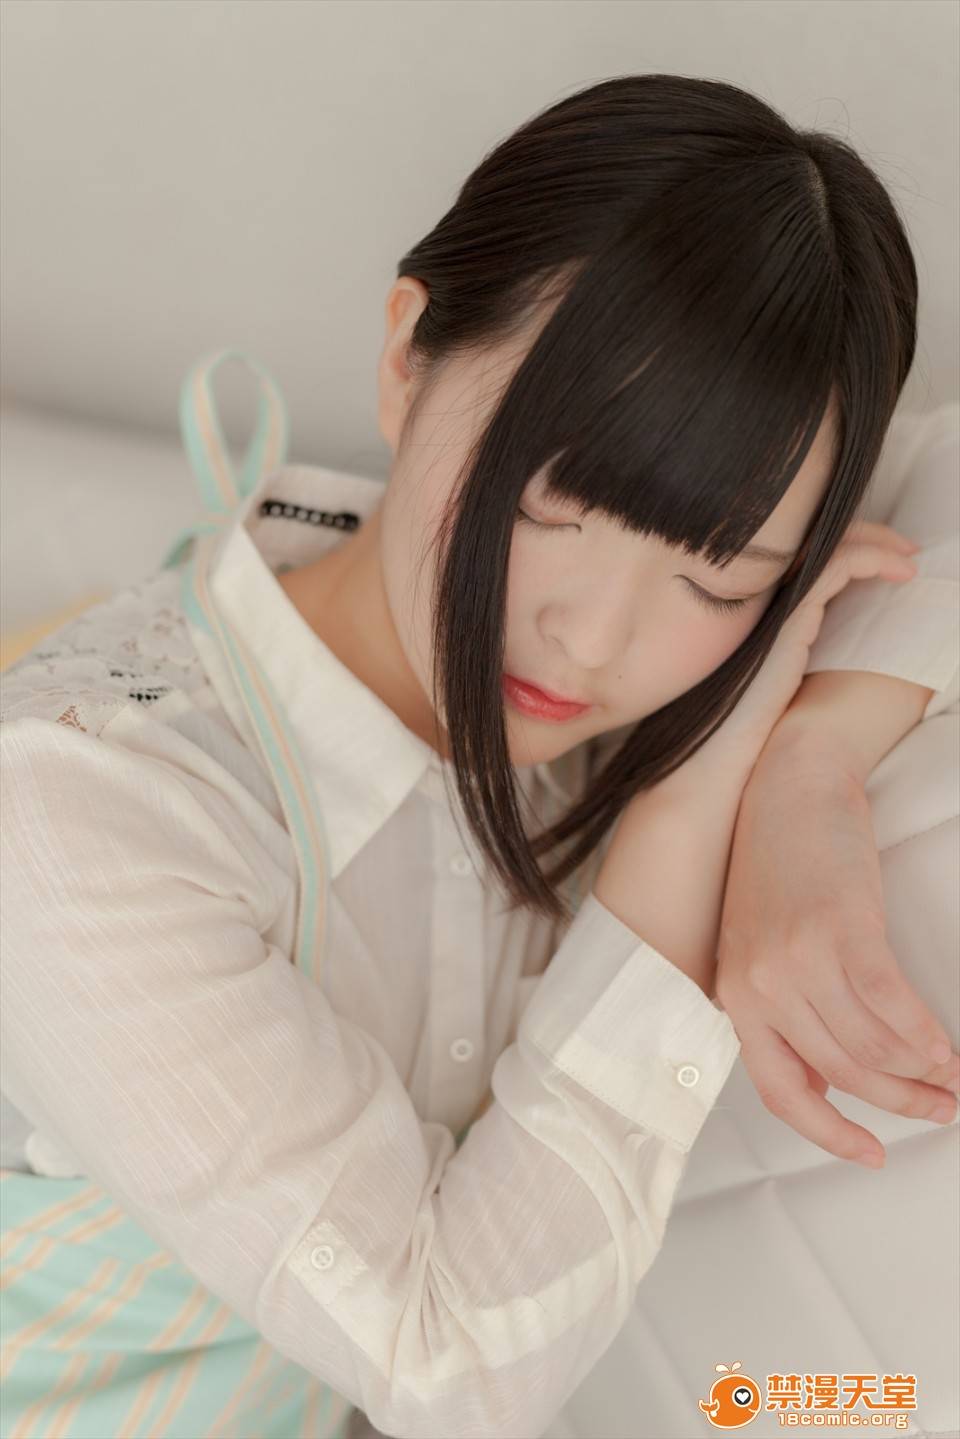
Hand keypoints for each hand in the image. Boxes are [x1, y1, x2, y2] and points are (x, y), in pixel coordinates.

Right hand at [676, 520, 921, 785]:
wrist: (721, 760)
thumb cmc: (752, 739)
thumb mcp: (778, 687)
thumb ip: (795, 659)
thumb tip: (832, 653)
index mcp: (764, 615)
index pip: (806, 561)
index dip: (849, 550)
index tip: (888, 562)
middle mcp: (766, 603)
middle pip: (817, 547)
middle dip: (867, 538)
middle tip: (905, 550)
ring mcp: (775, 607)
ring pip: (829, 549)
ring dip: (877, 543)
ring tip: (909, 557)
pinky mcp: (791, 618)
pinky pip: (838, 567)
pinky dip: (873, 559)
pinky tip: (902, 572)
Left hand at [715, 733, 959, 1168]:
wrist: (789, 787)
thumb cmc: (781, 867)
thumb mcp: (760, 946)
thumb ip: (782, 1010)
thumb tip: (825, 1082)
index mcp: (737, 995)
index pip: (781, 1090)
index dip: (830, 1133)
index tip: (872, 1154)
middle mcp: (761, 984)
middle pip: (842, 1074)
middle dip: (899, 1103)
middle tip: (940, 1109)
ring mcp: (799, 957)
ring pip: (872, 1046)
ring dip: (921, 1072)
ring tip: (952, 1079)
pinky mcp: (842, 929)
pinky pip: (894, 1006)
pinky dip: (927, 1037)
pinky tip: (948, 1049)